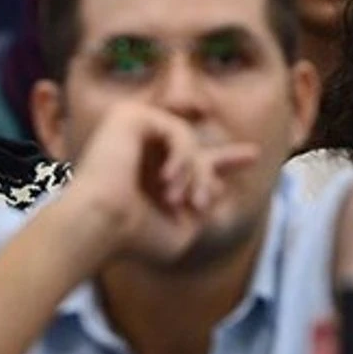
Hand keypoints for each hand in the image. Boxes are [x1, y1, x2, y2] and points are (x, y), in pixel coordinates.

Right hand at [60, 102, 258, 264]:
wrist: (99, 225)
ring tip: (183, 200)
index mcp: (148, 172)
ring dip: (195, 172)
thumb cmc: (133, 237)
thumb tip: (217, 185)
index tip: (254, 155)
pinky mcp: (127, 116)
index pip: (192, 158)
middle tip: (205, 200)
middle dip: (214, 167)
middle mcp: (138, 148)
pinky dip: (182, 155)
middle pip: (193, 143)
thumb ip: (200, 207)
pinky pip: (177, 129)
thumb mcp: (182, 229)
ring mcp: (130, 128)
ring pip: (188, 139)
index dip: (225, 158)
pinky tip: (168, 180)